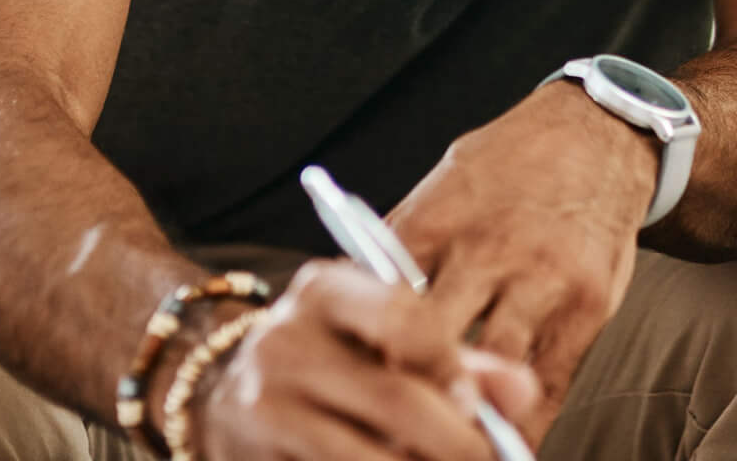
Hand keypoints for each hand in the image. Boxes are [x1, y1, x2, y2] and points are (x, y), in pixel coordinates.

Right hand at [189, 260, 541, 460]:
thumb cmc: (324, 362)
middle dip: (456, 443)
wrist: (214, 392)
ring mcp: (261, 407)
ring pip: (365, 457)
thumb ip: (455, 361)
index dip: (452, 367)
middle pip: (394, 399)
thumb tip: (522, 392)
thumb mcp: (377, 339)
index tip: (479, 408)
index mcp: (321, 292)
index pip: (401, 316)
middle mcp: (284, 343)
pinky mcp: (248, 458)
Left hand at [386, 85, 658, 433]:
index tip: (346, 390)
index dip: (359, 351)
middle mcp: (486, 250)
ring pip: (492, 368)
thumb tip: (353, 303)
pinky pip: (551, 382)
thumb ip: (402, 245)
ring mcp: (541, 279)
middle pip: (428, 340)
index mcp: (436, 221)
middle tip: (388, 428)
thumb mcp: (443, 185)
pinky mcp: (587, 306)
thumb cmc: (509, 166)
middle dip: (407, 389)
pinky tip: (507, 446)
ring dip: (467, 414)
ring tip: (447, 442)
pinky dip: (527, 423)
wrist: (598, 135)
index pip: (380, 300)